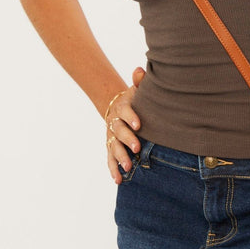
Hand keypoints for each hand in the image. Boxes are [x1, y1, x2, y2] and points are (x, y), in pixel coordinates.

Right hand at [106, 67, 144, 183]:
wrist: (116, 105)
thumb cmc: (132, 98)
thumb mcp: (135, 89)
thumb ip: (138, 81)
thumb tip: (139, 69)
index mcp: (121, 107)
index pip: (125, 112)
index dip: (131, 117)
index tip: (139, 125)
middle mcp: (114, 122)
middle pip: (119, 131)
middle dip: (127, 140)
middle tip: (136, 148)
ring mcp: (111, 135)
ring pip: (114, 147)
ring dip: (120, 157)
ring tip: (128, 167)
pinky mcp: (110, 145)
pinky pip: (110, 158)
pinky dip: (113, 169)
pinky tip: (118, 179)